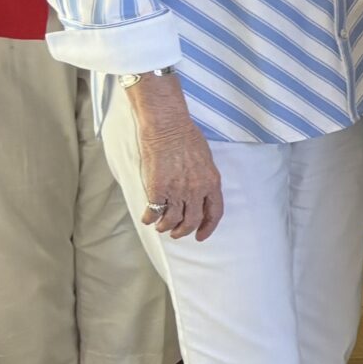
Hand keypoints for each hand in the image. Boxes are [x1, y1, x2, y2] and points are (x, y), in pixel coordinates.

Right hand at [129, 80, 223, 241]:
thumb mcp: (206, 159)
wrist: (168, 127)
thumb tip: (200, 192)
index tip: (200, 236)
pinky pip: (153, 212)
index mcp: (212, 182)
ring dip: (166, 227)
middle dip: (184, 231)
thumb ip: (204, 178)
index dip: (208, 228)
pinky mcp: (158, 189)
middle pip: (192, 221)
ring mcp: (177, 191)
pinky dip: (149, 219)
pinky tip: (147, 218)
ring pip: (172, 221)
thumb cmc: (187, 137)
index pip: (215, 212)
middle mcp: (196, 190)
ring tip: (161, 227)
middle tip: (176, 233)